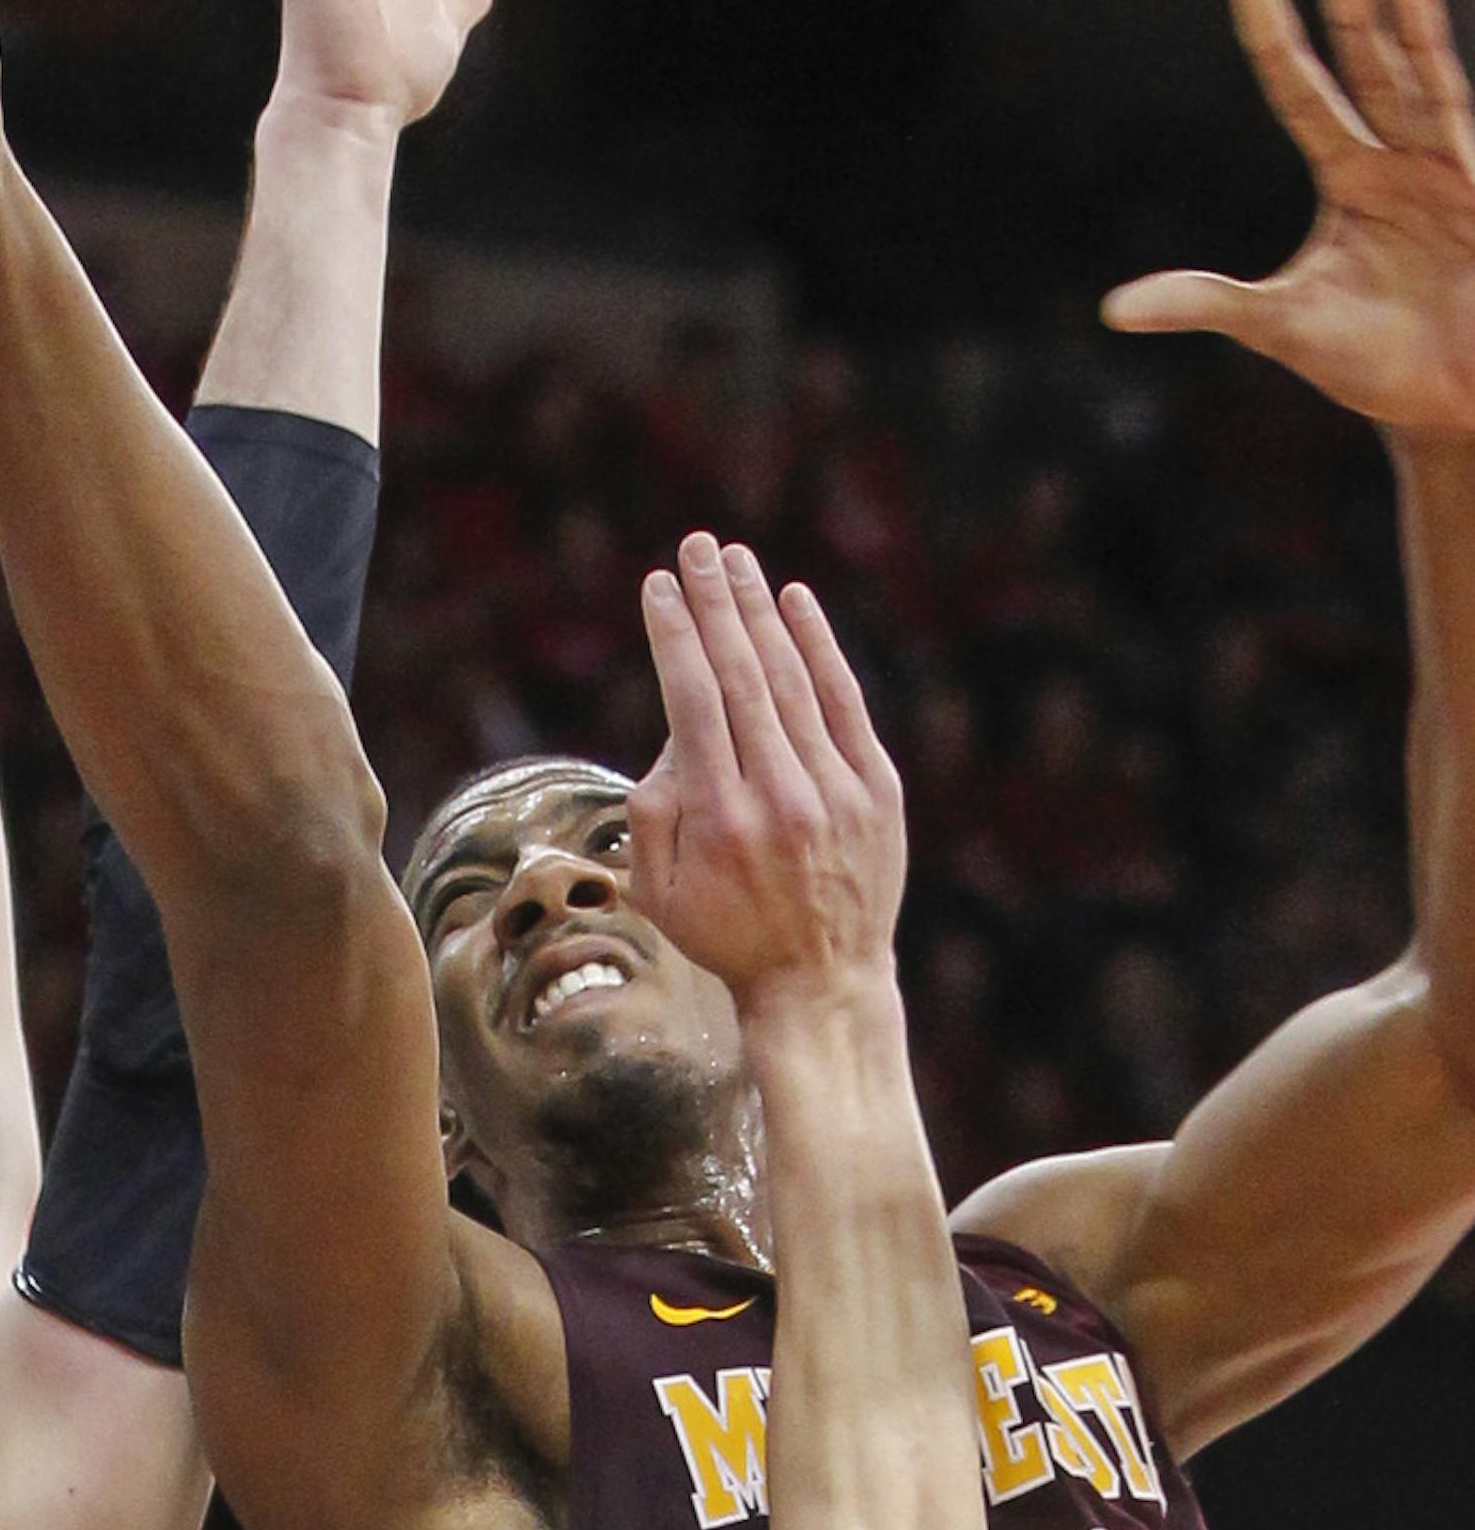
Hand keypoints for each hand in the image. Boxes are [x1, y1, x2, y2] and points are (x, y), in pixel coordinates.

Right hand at [629, 536, 905, 1017]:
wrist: (823, 982)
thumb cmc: (728, 936)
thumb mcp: (657, 894)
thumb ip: (650, 811)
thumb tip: (673, 735)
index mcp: (719, 819)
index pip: (693, 700)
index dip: (676, 635)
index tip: (658, 586)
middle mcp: (779, 796)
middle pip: (742, 675)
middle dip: (714, 603)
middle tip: (695, 547)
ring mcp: (835, 791)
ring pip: (792, 679)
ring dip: (761, 611)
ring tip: (735, 561)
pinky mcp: (877, 791)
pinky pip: (845, 702)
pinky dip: (819, 648)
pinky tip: (795, 602)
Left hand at [1103, 0, 1474, 432]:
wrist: (1447, 406)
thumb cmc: (1373, 362)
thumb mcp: (1279, 326)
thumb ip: (1206, 303)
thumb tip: (1111, 311)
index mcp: (1348, 181)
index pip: (1302, 97)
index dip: (1278, 46)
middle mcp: (1397, 164)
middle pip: (1370, 74)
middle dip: (1354, 19)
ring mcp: (1447, 176)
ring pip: (1425, 88)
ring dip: (1414, 35)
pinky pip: (1464, 127)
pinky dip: (1450, 84)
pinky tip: (1439, 34)